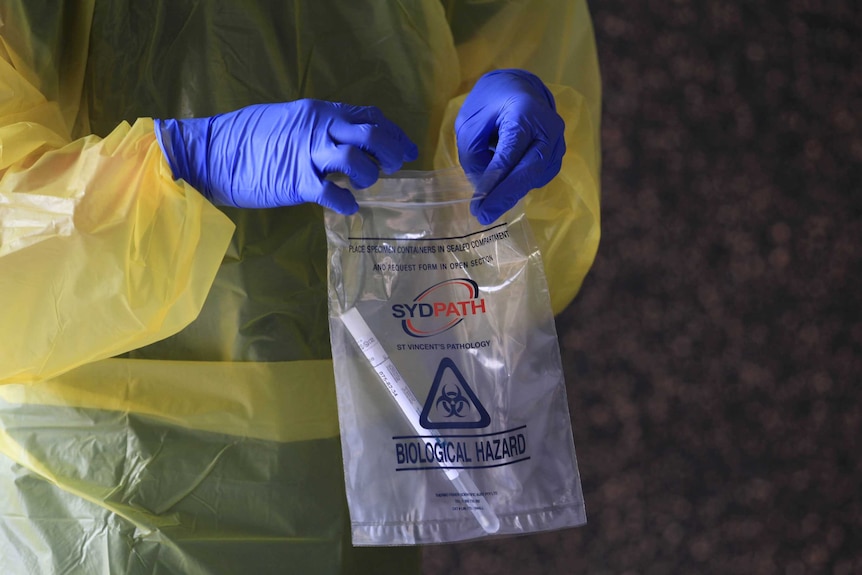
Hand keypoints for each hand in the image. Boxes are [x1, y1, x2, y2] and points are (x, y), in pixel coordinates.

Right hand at [155, 100, 417, 212]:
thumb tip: (346, 138)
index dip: (393, 134)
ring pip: (358, 160)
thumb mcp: (289, 121)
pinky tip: (349, 208)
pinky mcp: (296, 181)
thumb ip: (319, 127)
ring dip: (369, 176)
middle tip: (394, 168)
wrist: (211, 153)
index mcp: (319, 111)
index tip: (406, 150)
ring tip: (363, 186)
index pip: (369, 116)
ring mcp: (308, 154)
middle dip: (391, 152)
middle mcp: (319, 127)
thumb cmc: (247, 139)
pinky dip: (347, 202)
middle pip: (372, 134)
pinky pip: (333, 192)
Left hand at [456, 69, 565, 224]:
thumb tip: (482, 188)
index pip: (510, 153)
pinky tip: (502, 193)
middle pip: (530, 169)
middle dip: (505, 196)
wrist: (520, 88)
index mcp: (526, 112)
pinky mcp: (556, 155)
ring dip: (512, 194)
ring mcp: (557, 142)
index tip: (478, 203)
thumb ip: (473, 153)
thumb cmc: (491, 102)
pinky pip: (538, 176)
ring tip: (488, 208)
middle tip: (484, 216)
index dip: (494, 181)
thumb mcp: (471, 122)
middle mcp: (548, 127)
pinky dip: (519, 187)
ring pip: (535, 176)